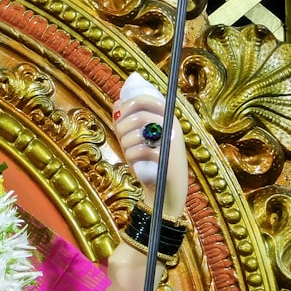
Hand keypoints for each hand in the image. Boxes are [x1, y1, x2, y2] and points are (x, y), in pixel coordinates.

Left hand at [113, 93, 186, 216]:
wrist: (164, 191)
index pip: (146, 99)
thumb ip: (128, 120)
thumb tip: (118, 102)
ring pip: (137, 132)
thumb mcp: (136, 139)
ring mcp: (171, 142)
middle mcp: (172, 126)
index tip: (119, 115)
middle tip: (121, 137)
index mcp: (167, 117)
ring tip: (128, 151)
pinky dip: (131, 156)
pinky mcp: (167, 159)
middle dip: (122, 126)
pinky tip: (134, 161)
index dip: (128, 104)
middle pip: (139, 115)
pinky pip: (140, 150)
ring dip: (125, 143)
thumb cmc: (149, 163)